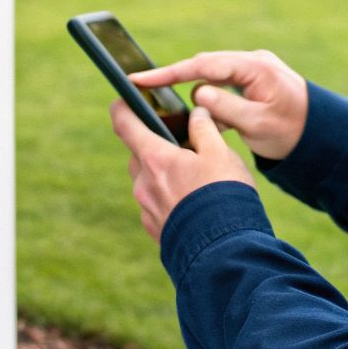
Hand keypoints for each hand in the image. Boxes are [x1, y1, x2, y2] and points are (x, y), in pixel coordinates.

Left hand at [111, 100, 254, 239]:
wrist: (225, 249)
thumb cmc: (224, 195)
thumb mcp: (220, 153)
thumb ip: (204, 129)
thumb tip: (196, 114)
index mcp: (155, 158)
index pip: (123, 123)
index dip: (122, 106)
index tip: (126, 99)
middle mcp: (143, 183)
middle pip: (139, 153)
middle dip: (156, 145)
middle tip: (183, 144)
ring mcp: (146, 208)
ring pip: (148, 180)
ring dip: (163, 174)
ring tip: (195, 178)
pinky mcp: (154, 229)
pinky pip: (155, 204)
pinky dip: (169, 197)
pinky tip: (194, 203)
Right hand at [128, 49, 308, 161]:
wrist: (322, 136)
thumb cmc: (294, 132)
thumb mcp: (259, 125)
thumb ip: (227, 108)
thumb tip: (198, 94)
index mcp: (254, 67)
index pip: (203, 66)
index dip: (169, 72)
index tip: (141, 78)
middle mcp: (251, 62)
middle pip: (202, 67)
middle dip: (174, 80)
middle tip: (142, 90)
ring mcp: (251, 70)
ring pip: (212, 80)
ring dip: (199, 100)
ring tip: (184, 118)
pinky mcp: (251, 83)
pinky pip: (223, 89)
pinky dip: (213, 106)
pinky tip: (208, 124)